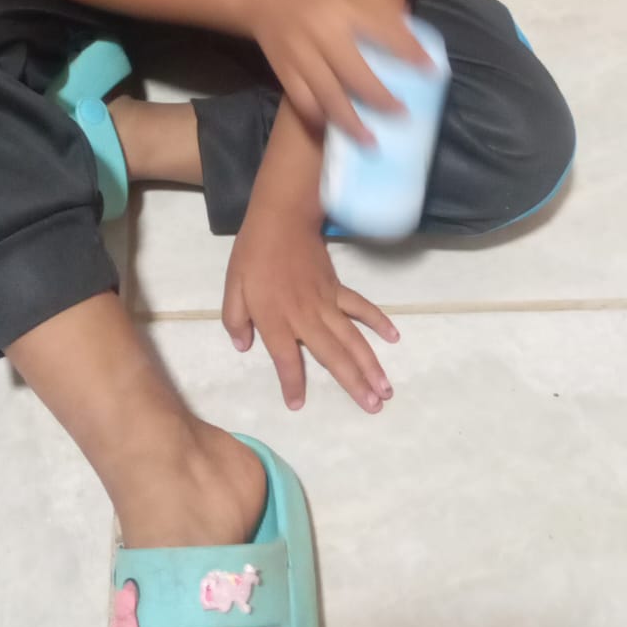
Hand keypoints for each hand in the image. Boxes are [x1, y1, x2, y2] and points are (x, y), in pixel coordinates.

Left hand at [222, 200, 398, 412]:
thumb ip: (235, 319)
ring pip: (352, 338)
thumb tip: (243, 347)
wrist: (281, 218)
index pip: (286, 360)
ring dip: (370, 364)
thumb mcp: (232, 287)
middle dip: (353, 384)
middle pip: (332, 355)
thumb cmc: (253, 254)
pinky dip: (378, 321)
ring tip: (386, 389)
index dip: (293, 384)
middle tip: (373, 407)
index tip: (298, 404)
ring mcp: (325, 302)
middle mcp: (304, 316)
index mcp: (275, 318)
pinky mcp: (337, 288)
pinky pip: (360, 307)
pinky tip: (393, 337)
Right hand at [247, 0, 430, 140]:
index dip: (409, 51)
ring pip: (329, 95)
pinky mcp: (284, 70)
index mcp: (342, 6)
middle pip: (356, 73)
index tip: (431, 69)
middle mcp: (322, 31)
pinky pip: (303, 101)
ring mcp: (300, 54)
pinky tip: (334, 131)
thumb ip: (374, 11)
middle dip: (381, 98)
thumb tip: (411, 34)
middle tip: (403, 115)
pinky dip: (320, 119)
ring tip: (371, 142)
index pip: (383, 30)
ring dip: (352, 122)